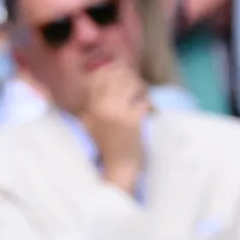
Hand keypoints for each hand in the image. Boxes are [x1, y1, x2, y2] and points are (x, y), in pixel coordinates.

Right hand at [79, 61, 149, 193]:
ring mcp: (116, 113)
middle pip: (117, 75)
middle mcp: (101, 106)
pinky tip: (148, 112)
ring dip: (141, 89)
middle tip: (137, 87)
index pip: (99, 74)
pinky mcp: (132, 121)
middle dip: (131, 77)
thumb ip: (92, 104)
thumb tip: (99, 81)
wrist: (117, 169)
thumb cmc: (107, 148)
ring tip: (143, 98)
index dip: (113, 70)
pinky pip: (144, 101)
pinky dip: (149, 105)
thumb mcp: (90, 124)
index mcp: (90, 106)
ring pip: (132, 84)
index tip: (122, 73)